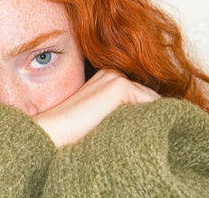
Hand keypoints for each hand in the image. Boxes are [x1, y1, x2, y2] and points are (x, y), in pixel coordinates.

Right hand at [32, 69, 159, 148]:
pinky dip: (152, 117)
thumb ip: (119, 111)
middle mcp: (112, 74)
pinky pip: (151, 102)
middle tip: (152, 132)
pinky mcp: (119, 87)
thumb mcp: (101, 116)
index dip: (147, 113)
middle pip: (149, 96)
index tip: (151, 128)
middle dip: (151, 114)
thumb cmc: (74, 130)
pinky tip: (144, 130)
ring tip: (147, 134)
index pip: (140, 95)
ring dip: (152, 117)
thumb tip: (148, 118)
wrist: (56, 130)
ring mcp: (115, 78)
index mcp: (106, 79)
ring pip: (152, 99)